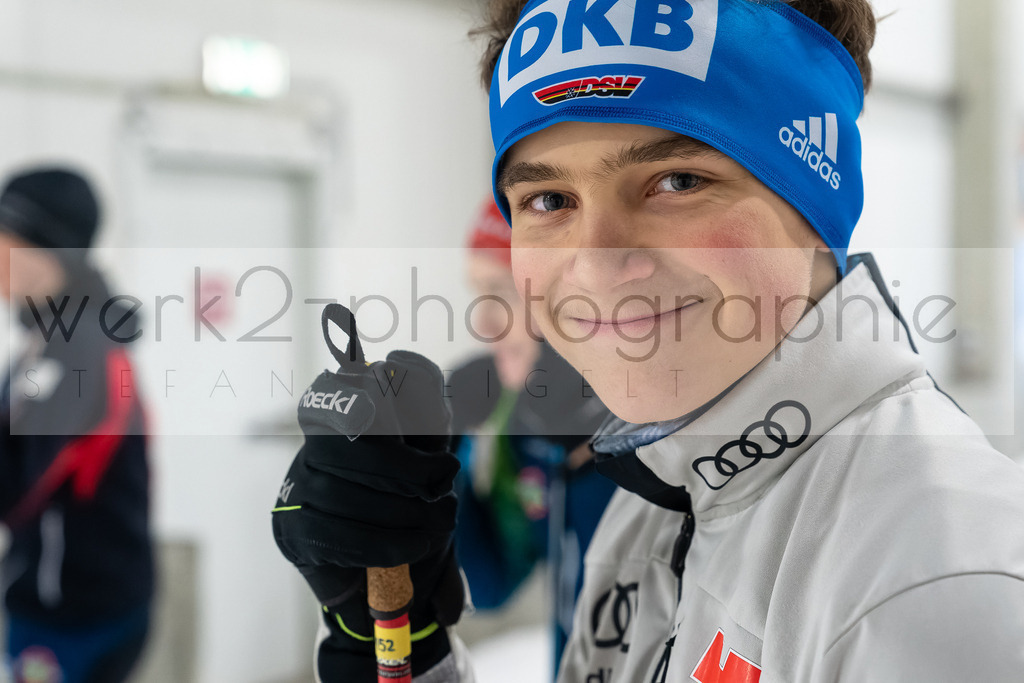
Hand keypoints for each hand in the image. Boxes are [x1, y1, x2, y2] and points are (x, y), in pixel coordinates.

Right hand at [272, 304, 462, 679]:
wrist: (397, 583)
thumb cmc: (417, 508)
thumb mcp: (432, 455)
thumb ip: (424, 410)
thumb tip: (401, 362)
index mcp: (347, 417)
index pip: (335, 393)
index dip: (354, 397)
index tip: (377, 405)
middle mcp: (314, 446)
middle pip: (344, 445)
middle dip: (404, 467)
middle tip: (443, 484)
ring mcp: (297, 486)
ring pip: (343, 492)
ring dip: (403, 512)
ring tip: (438, 520)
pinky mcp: (291, 529)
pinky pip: (336, 533)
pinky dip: (385, 542)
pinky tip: (413, 545)